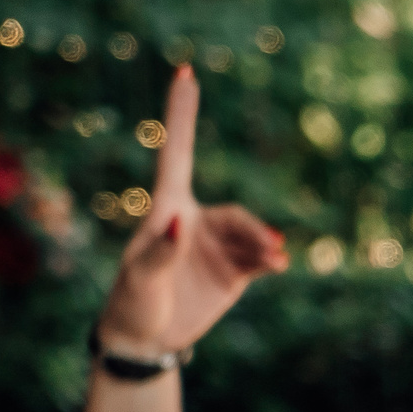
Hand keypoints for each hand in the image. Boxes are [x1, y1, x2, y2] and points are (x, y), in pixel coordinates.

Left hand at [95, 64, 286, 355]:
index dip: (182, 114)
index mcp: (166, 208)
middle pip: (235, 213)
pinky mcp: (235, 272)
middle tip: (270, 249)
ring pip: (252, 234)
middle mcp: (194, 220)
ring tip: (276, 259)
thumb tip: (181, 223)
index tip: (186, 73)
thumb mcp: (140, 277)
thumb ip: (161, 250)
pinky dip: (270, 259)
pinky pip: (260, 258)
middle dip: (252, 229)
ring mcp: (217, 246)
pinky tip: (279, 264)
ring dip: (265, 245)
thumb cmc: (133, 302)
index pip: (177, 153)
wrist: (148, 339)